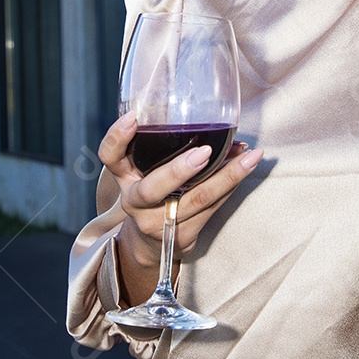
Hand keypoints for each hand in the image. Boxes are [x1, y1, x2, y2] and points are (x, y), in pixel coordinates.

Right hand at [98, 112, 262, 270]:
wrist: (150, 243)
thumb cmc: (154, 192)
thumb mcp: (144, 169)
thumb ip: (159, 145)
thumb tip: (206, 115)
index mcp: (125, 177)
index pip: (110, 156)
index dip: (117, 137)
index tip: (133, 117)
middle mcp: (136, 201)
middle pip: (152, 189)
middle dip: (179, 170)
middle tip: (204, 151)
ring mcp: (158, 222)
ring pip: (196, 200)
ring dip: (227, 176)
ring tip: (248, 156)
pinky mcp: (181, 236)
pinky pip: (212, 209)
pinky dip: (231, 185)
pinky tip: (245, 168)